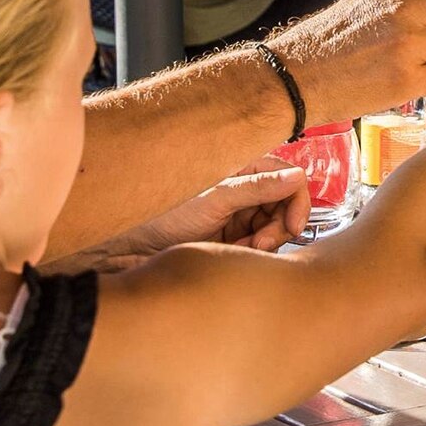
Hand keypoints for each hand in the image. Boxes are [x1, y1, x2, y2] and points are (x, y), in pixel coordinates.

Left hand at [43, 160, 311, 272]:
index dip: (297, 202)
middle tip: (259, 244)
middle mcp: (242, 190)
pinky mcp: (228, 239)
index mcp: (241, 169)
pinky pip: (257, 246)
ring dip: (264, 243)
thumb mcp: (213, 200)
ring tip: (243, 251)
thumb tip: (297, 176)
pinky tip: (235, 256)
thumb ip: (256, 188)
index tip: (293, 226)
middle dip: (279, 227)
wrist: (127, 245)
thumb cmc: (160, 212)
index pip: (290, 179)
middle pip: (285, 207)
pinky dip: (251, 253)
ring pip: (273, 229)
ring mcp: (236, 215)